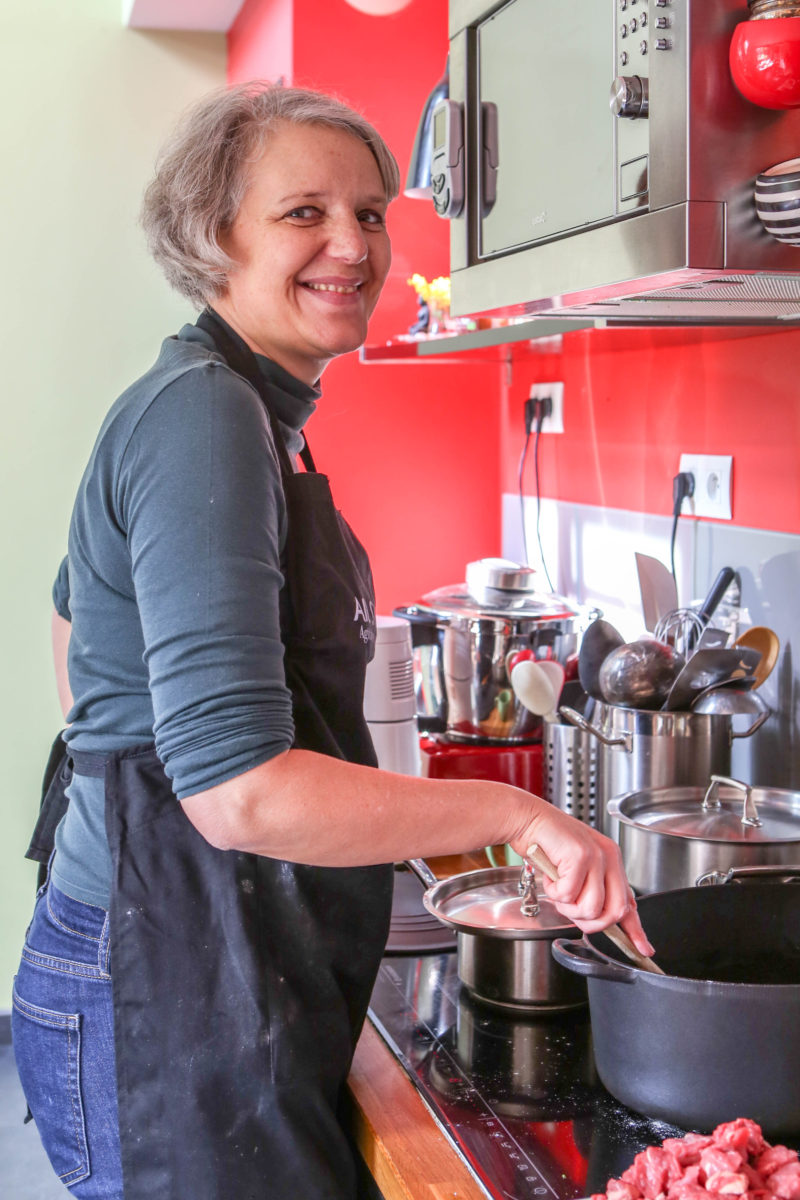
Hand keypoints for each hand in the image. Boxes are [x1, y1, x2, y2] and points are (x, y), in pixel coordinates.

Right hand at [509, 809, 653, 957]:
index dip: (636, 930)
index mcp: (612, 860)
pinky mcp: (579, 856)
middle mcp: (609, 857)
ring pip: (591, 908)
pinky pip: (569, 895)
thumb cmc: (546, 843)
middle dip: (591, 923)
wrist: (526, 819)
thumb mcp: (576, 868)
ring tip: (558, 889)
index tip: (643, 949)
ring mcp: (596, 856)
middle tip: (572, 911)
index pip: (629, 902)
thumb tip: (601, 916)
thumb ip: (592, 889)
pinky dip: (554, 892)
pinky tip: (550, 877)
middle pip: (615, 911)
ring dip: (568, 907)